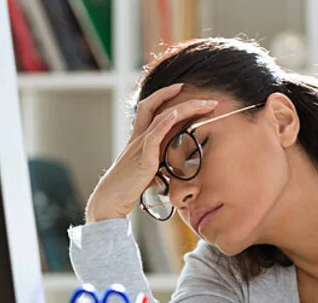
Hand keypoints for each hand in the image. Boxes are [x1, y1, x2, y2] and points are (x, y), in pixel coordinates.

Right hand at [85, 84, 218, 222]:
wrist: (110, 199)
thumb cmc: (127, 188)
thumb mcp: (146, 171)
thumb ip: (159, 165)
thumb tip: (173, 170)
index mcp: (138, 138)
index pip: (150, 108)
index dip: (164, 95)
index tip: (182, 88)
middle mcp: (138, 137)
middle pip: (155, 105)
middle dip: (178, 96)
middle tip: (206, 99)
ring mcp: (139, 145)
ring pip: (161, 117)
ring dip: (185, 108)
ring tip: (204, 104)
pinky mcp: (143, 158)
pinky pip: (153, 136)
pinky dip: (165, 123)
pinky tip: (176, 114)